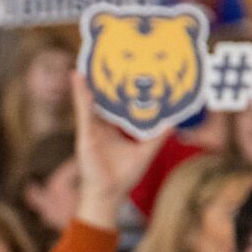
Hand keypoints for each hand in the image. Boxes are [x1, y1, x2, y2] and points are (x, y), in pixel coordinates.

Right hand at [70, 73, 171, 227]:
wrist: (108, 195)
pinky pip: (83, 110)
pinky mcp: (85, 133)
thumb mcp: (146, 151)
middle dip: (102, 80)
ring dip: (87, 82)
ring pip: (90, 100)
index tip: (126, 68)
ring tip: (86, 61)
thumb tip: (173, 121)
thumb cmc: (124, 176)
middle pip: (101, 98)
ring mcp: (91, 128)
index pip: (115, 103)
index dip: (119, 87)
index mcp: (113, 128)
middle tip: (107, 56)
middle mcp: (101, 126)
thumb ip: (158, 136)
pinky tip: (77, 77)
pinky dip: (80, 94)